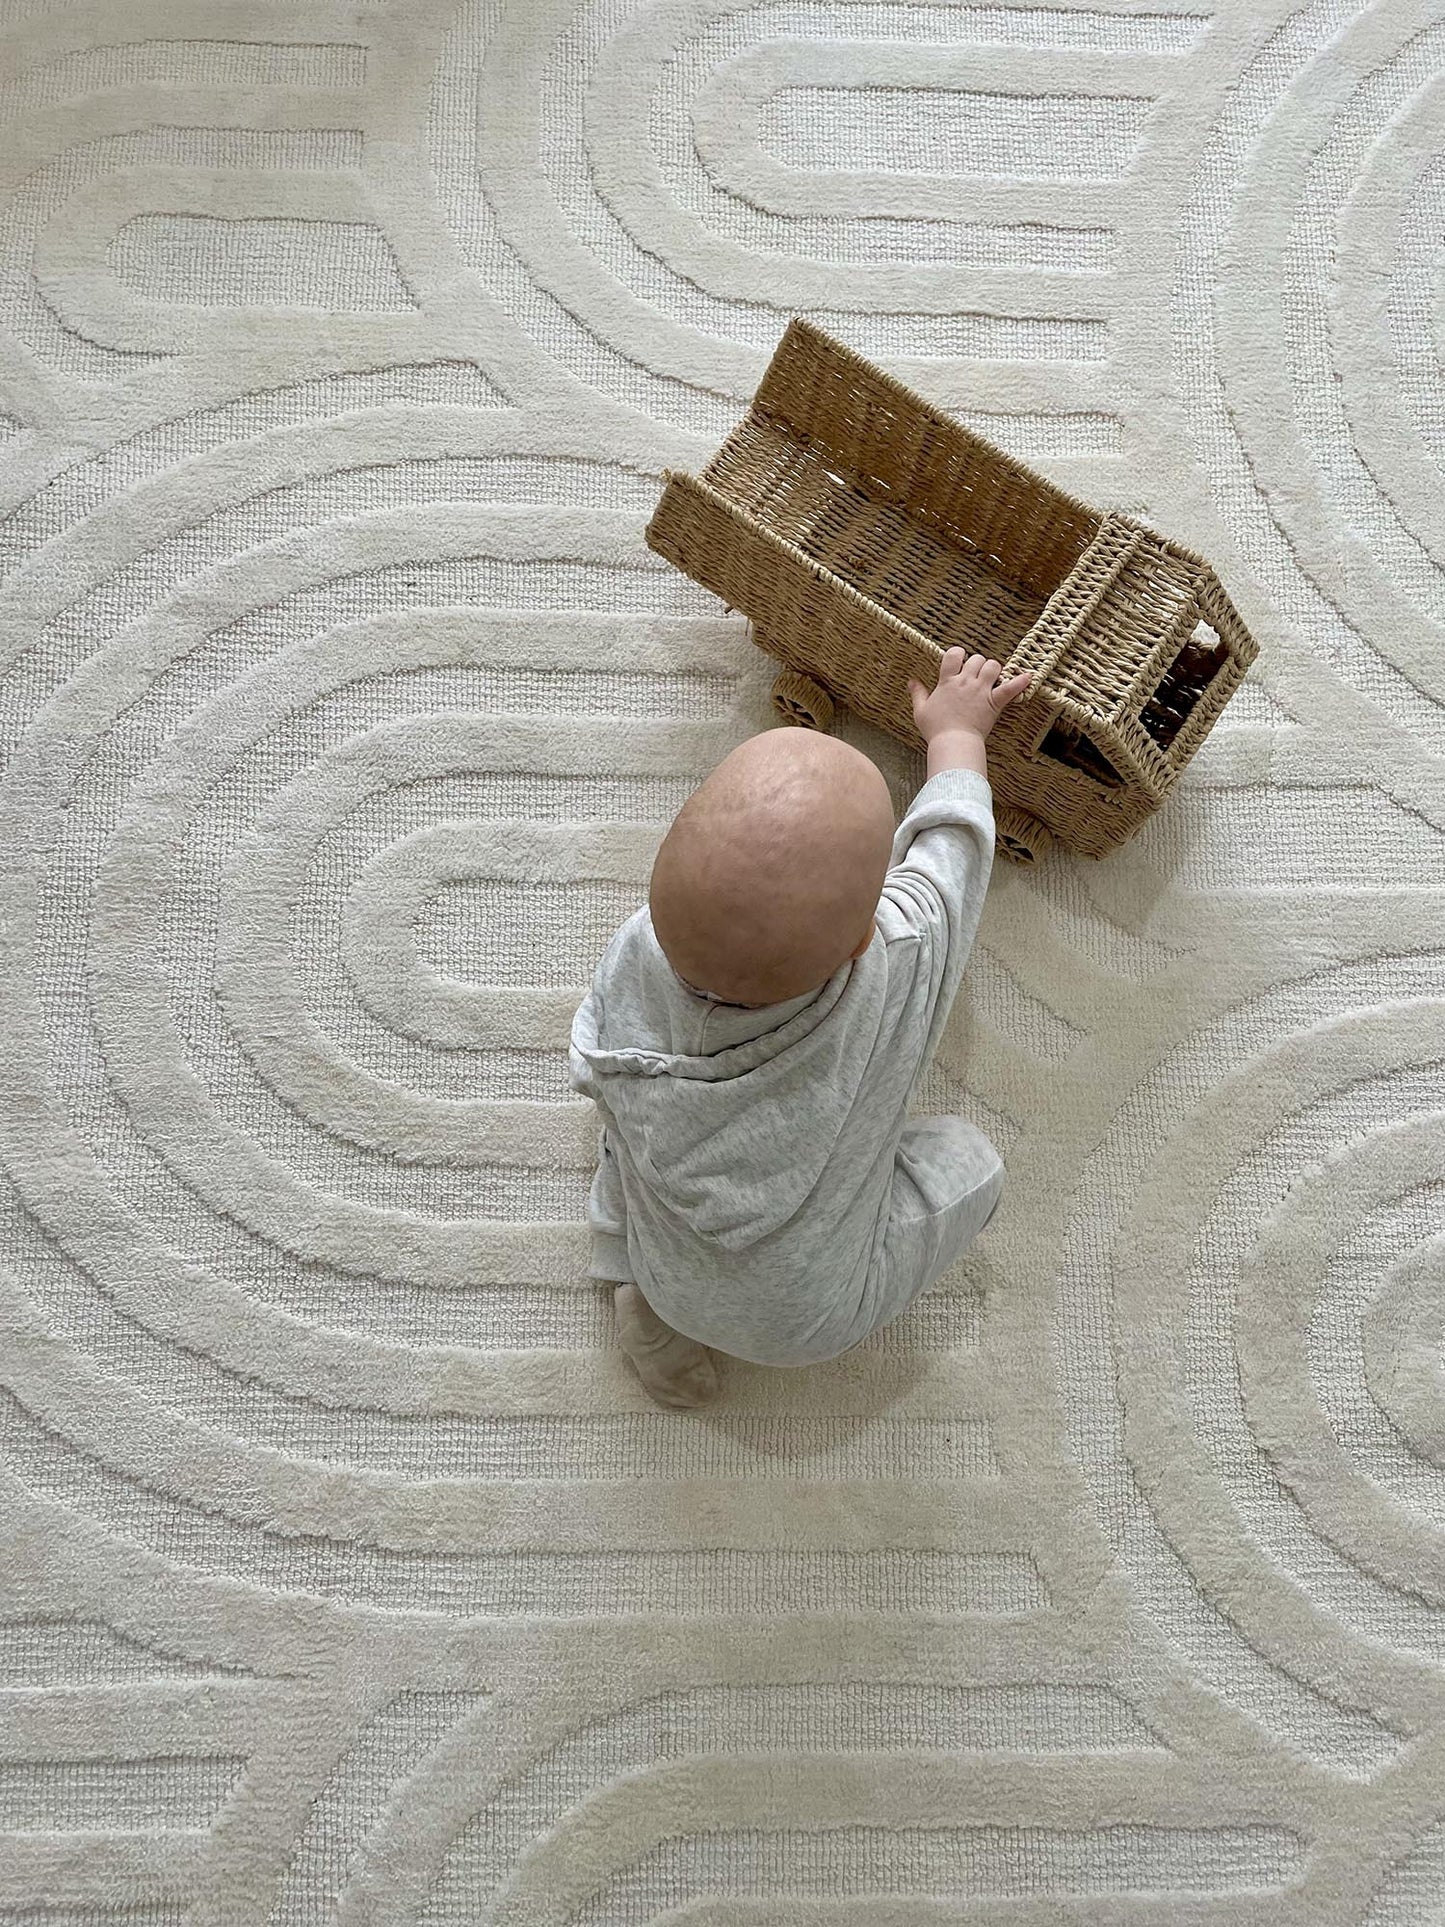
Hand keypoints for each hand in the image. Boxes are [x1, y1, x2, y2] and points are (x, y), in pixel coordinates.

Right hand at [907, 648, 1030, 744]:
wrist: (953, 743)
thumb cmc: (936, 729)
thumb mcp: (920, 711)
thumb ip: (918, 694)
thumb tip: (912, 681)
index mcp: (947, 682)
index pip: (955, 654)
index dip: (959, 653)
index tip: (959, 661)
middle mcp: (966, 682)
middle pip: (977, 659)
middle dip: (977, 664)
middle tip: (975, 675)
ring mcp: (981, 691)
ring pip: (993, 666)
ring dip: (994, 670)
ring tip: (991, 678)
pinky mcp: (994, 702)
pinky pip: (1011, 688)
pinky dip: (1021, 682)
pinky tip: (1028, 676)